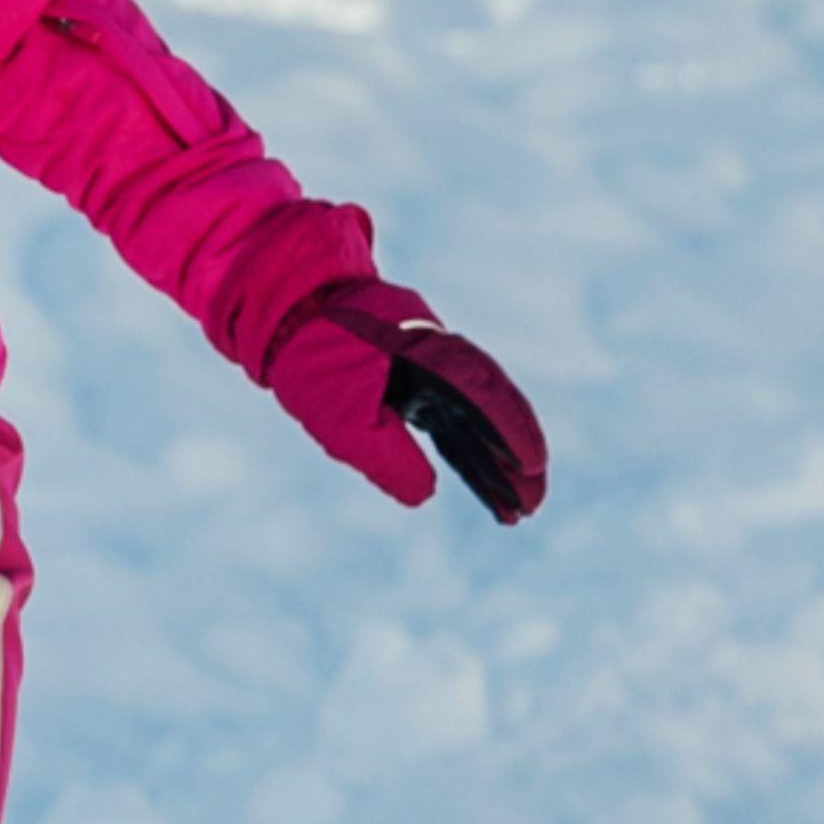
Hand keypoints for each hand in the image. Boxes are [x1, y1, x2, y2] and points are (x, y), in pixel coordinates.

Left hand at [264, 277, 546, 522]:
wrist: (288, 311)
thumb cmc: (311, 357)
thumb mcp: (339, 416)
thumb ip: (383, 455)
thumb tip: (424, 494)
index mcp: (425, 352)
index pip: (482, 390)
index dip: (511, 429)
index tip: (533, 466)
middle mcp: (437, 358)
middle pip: (491, 407)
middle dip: (515, 456)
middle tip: (534, 504)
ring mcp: (430, 371)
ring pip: (474, 419)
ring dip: (495, 463)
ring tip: (517, 512)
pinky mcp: (417, 386)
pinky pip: (453, 422)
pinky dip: (470, 454)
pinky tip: (487, 487)